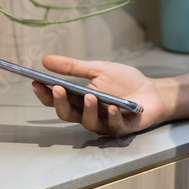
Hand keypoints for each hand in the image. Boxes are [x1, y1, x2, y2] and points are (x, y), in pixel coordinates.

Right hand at [31, 55, 169, 137]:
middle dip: (61, 103)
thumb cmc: (125, 81)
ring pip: (89, 123)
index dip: (45, 94)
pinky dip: (112, 117)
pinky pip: (113, 126)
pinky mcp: (122, 128)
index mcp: (81, 99)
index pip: (58, 100)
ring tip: (90, 97)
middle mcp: (89, 114)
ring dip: (88, 110)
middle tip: (58, 89)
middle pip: (68, 114)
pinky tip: (112, 107)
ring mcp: (104, 123)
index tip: (35, 82)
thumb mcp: (99, 69)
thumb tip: (46, 60)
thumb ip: (73, 68)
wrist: (153, 91)